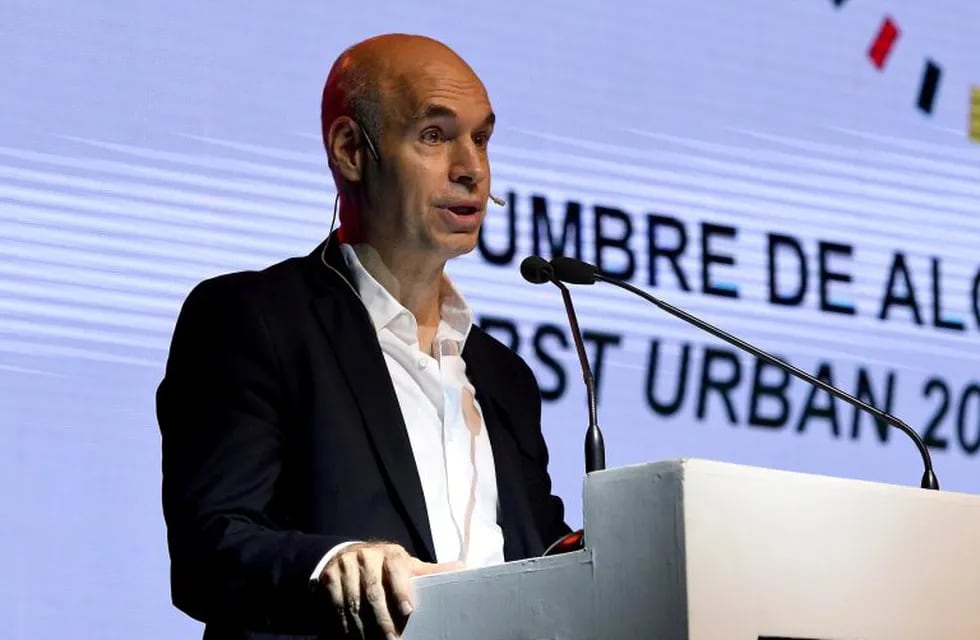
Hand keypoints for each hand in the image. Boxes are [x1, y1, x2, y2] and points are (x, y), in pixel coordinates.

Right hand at [319, 542, 462, 638]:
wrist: (348, 556)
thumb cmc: (386, 566)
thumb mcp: (407, 565)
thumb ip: (429, 571)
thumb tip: (462, 568)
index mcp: (390, 553)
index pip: (397, 569)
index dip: (401, 590)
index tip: (408, 610)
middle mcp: (366, 557)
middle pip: (374, 592)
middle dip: (382, 620)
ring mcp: (344, 567)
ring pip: (353, 603)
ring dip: (362, 629)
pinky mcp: (327, 580)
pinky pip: (334, 608)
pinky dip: (341, 627)